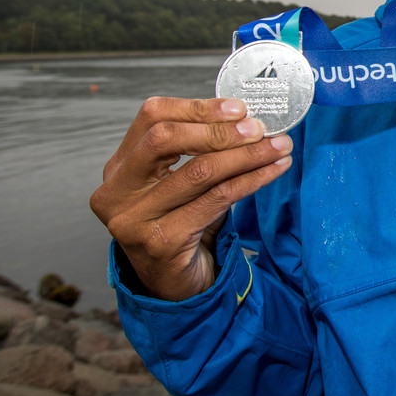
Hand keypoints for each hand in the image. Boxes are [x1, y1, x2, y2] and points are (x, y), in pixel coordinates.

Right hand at [89, 97, 293, 301]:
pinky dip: (252, 181)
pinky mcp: (162, 241)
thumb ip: (197, 151)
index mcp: (118, 169)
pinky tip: (274, 171)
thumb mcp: (180, 185)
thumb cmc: (182, 226)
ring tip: (279, 147)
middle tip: (259, 128)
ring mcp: (134, 220)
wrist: (175, 288)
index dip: (196, 107)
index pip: (150, 118)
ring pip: (199, 171)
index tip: (237, 108)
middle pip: (165, 139)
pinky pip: (217, 199)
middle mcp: (117, 193)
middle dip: (219, 130)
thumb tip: (245, 117)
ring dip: (247, 155)